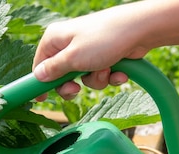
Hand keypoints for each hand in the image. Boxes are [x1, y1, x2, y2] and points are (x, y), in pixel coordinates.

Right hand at [32, 3, 150, 99]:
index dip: (41, 83)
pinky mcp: (103, 56)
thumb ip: (53, 69)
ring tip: (106, 69)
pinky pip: (100, 75)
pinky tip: (119, 71)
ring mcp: (87, 50)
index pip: (40, 65)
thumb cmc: (104, 39)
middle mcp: (69, 44)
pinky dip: (110, 76)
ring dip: (96, 80)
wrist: (141, 29)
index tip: (42, 99)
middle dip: (73, 85)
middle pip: (61, 76)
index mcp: (55, 39)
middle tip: (77, 89)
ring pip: (83, 78)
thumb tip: (38, 76)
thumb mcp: (73, 58)